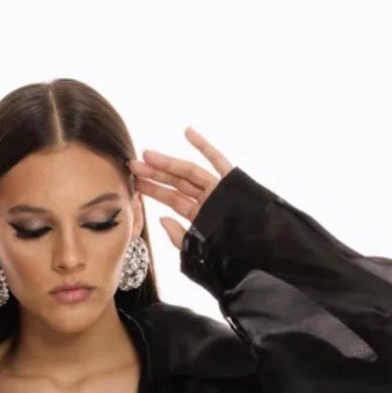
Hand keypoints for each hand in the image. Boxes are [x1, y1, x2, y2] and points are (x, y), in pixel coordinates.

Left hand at [128, 127, 234, 250]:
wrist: (258, 257)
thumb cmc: (229, 260)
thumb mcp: (196, 252)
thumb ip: (178, 236)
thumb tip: (162, 219)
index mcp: (199, 216)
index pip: (171, 199)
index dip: (152, 190)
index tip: (133, 182)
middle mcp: (207, 200)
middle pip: (176, 183)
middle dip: (154, 174)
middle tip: (133, 165)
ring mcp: (219, 190)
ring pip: (190, 172)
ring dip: (169, 162)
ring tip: (147, 155)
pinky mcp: (232, 182)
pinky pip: (217, 161)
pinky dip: (203, 146)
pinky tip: (186, 132)